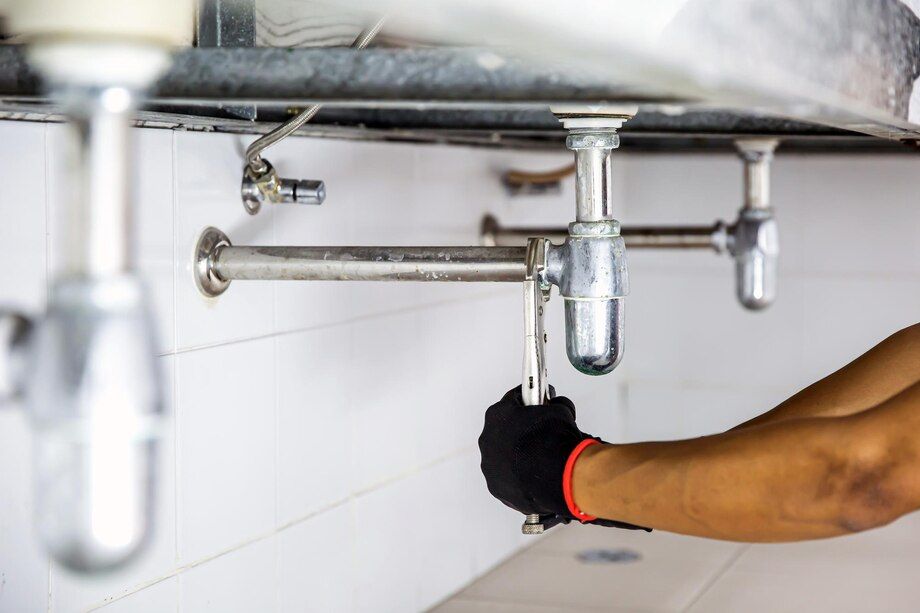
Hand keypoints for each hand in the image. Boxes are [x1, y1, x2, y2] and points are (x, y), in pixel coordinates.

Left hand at [478, 386, 648, 530]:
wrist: (559, 476)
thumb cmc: (560, 439)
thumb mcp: (561, 412)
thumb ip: (555, 407)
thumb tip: (558, 406)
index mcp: (497, 416)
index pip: (513, 403)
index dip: (531, 403)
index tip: (542, 405)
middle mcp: (488, 440)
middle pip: (507, 430)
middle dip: (526, 430)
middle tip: (546, 433)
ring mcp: (492, 466)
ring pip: (508, 456)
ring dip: (523, 455)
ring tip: (546, 460)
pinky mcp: (500, 489)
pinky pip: (512, 478)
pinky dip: (524, 476)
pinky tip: (541, 476)